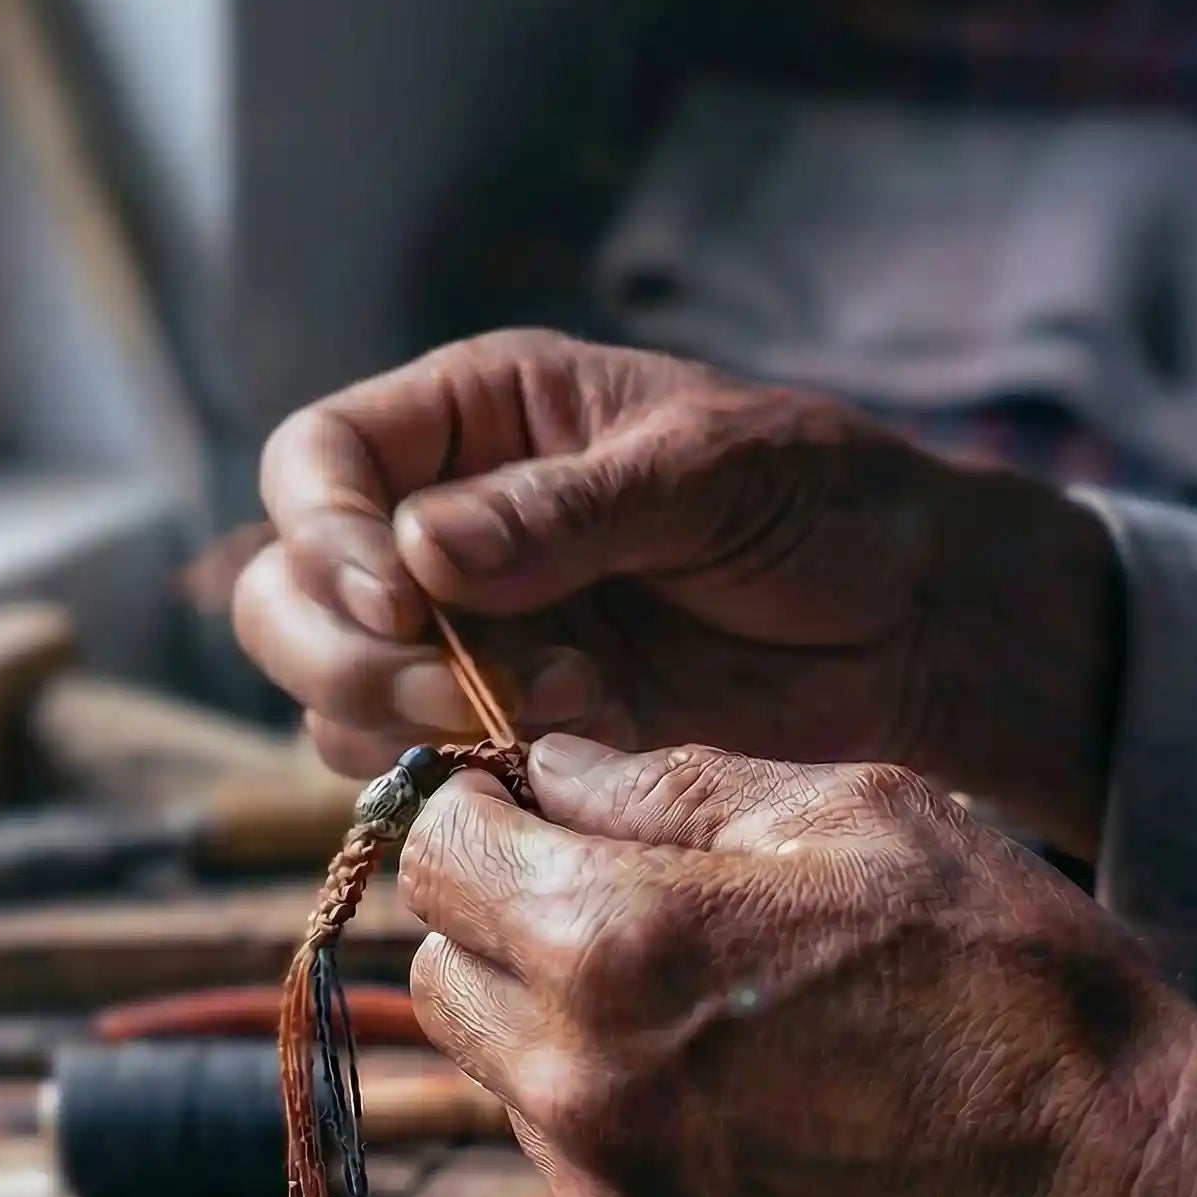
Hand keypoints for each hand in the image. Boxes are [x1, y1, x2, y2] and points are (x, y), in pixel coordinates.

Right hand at [234, 328, 1120, 855]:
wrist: (909, 624)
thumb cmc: (822, 505)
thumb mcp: (706, 475)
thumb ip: (565, 510)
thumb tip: (418, 552)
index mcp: (475, 419)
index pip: (315, 462)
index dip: (324, 532)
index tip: (397, 599)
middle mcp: (442, 527)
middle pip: (286, 590)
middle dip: (341, 650)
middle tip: (451, 689)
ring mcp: (466, 637)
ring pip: (329, 695)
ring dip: (399, 723)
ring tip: (548, 712)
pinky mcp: (508, 729)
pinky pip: (414, 768)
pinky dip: (460, 776)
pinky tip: (567, 752)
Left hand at [399, 737, 1196, 1196]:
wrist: (1101, 1193)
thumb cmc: (997, 973)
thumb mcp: (851, 810)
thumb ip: (665, 779)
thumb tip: (541, 766)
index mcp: (609, 939)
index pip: (432, 853)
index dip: (477, 814)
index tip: (534, 811)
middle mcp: (573, 1082)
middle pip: (436, 971)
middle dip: (500, 921)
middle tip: (619, 903)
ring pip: (496, 1074)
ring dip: (552, 1025)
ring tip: (698, 1010)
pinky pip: (566, 1171)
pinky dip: (614, 1125)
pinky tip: (736, 1104)